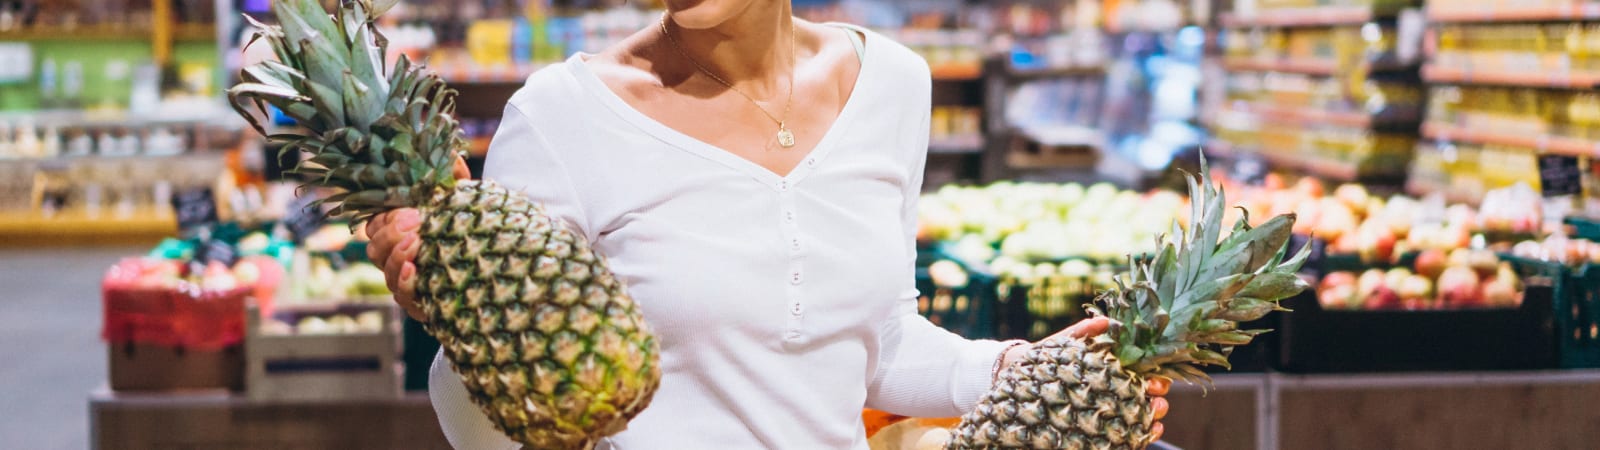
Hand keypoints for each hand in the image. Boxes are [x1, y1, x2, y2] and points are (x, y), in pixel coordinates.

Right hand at [365, 156, 470, 320]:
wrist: (498, 266)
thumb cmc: (472, 229)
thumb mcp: (463, 202)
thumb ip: (454, 179)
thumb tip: (451, 153)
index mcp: (400, 232)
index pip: (374, 226)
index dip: (384, 219)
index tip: (409, 210)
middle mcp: (397, 258)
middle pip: (375, 249)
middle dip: (391, 234)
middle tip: (415, 222)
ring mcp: (406, 282)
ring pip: (386, 272)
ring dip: (397, 256)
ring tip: (416, 242)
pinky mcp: (420, 304)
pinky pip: (403, 298)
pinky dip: (405, 283)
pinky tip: (413, 269)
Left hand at [998, 317, 1168, 442]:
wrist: (1025, 378)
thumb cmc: (1052, 358)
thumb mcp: (1067, 342)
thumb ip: (1084, 331)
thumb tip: (1104, 322)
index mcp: (1117, 366)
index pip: (1146, 369)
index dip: (1156, 372)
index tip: (1154, 375)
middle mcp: (1119, 387)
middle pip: (1150, 392)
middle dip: (1158, 393)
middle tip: (1153, 393)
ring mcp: (1114, 407)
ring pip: (1145, 412)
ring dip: (1154, 413)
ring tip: (1152, 412)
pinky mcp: (1105, 426)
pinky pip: (1130, 432)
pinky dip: (1145, 433)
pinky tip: (1149, 430)